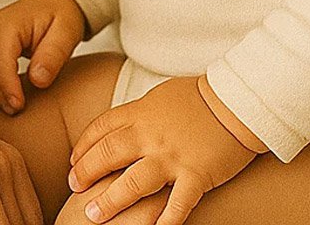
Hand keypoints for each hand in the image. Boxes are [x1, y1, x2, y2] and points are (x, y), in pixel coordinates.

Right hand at [0, 0, 87, 112]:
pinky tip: (9, 94)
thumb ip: (52, 55)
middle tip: (16, 111)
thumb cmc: (60, 14)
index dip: (8, 86)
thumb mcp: (67, 33)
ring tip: (14, 107)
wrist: (54, 1)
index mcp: (10, 23)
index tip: (19, 106)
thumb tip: (38, 79)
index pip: (0, 59)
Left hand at [67, 76, 258, 224]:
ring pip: (133, 182)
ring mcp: (172, 156)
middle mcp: (151, 134)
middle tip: (73, 186)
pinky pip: (177, 204)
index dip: (84, 146)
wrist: (236, 100)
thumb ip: (140, 113)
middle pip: (108, 153)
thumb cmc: (200, 96)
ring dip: (110, 200)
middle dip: (86, 171)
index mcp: (141, 112)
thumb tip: (122, 125)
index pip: (102, 128)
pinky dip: (164, 222)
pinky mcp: (196, 175)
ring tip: (93, 215)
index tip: (74, 161)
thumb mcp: (160, 96)